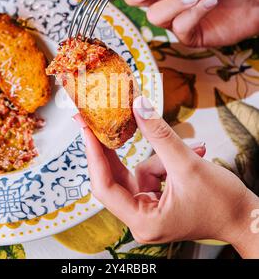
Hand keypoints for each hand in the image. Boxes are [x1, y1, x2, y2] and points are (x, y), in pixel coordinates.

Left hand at [80, 96, 258, 257]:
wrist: (246, 217)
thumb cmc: (223, 203)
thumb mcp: (187, 164)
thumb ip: (159, 134)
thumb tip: (138, 107)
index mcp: (143, 220)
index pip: (105, 186)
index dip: (94, 155)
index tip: (85, 129)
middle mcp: (141, 218)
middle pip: (115, 177)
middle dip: (113, 149)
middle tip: (96, 122)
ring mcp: (148, 210)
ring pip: (136, 173)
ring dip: (158, 158)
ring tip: (189, 153)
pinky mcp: (156, 200)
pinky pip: (150, 173)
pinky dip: (165, 162)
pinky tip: (191, 158)